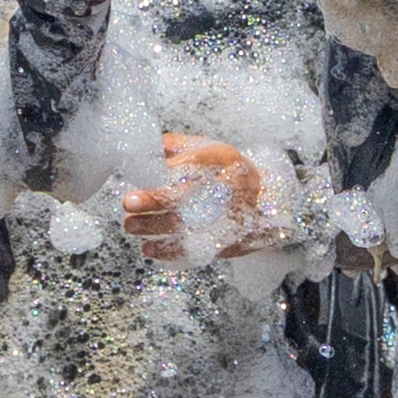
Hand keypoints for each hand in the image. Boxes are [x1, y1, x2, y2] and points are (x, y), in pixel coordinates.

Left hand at [116, 133, 282, 262]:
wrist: (268, 201)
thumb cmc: (229, 173)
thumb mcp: (210, 149)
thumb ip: (178, 147)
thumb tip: (148, 149)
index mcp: (225, 160)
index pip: (196, 163)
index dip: (169, 172)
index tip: (144, 177)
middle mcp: (231, 187)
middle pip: (192, 195)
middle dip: (157, 200)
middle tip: (130, 202)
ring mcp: (232, 217)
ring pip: (191, 225)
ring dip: (156, 227)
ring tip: (131, 225)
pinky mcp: (230, 241)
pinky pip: (199, 247)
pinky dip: (171, 251)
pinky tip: (151, 248)